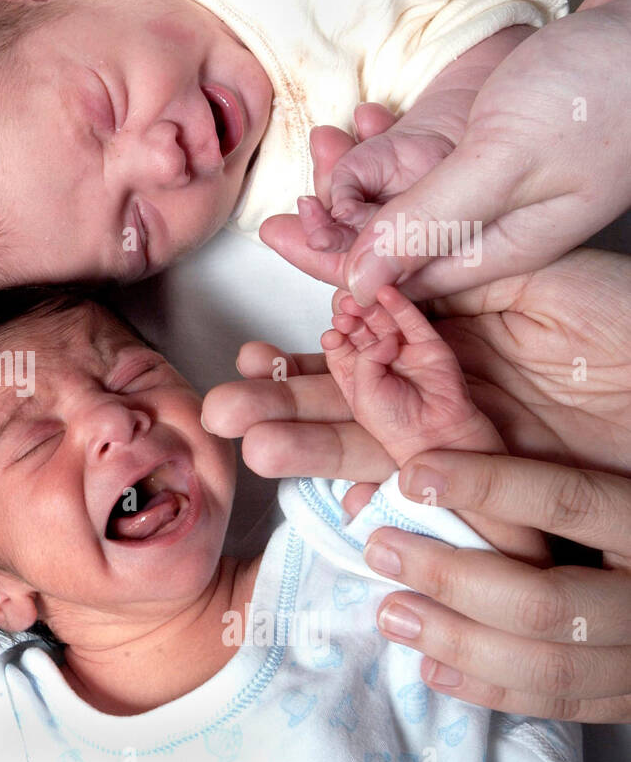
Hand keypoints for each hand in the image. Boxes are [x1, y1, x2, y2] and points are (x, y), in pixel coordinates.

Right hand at [203, 247, 630, 484]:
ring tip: (251, 443)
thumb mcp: (539, 276)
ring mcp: (466, 433)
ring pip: (372, 440)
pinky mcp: (493, 483)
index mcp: (455, 321)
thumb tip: (363, 259)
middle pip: (349, 390)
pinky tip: (341, 502)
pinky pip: (426, 490)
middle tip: (222, 408)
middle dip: (282, 396)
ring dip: (309, 442)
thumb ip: (447, 266)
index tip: (251, 341)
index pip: (363, 320)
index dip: (306, 328)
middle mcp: (449, 380)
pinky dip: (381, 495)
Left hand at [265, 0, 630, 303]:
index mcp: (498, 251)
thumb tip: (358, 282)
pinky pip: (425, 161)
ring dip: (354, 179)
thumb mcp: (503, 163)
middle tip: (277, 215)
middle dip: (333, 227)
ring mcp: (497, 189)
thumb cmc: (604, 92)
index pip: (397, 279)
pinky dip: (387, 145)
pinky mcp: (499, 148)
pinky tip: (362, 125)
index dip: (337, 264)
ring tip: (316, 152)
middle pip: (393, 243)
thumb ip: (430, 222)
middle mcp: (494, 229)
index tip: (283, 241)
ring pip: (403, 200)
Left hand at [322, 286, 499, 466]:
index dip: (336, 336)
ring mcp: (404, 351)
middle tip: (345, 309)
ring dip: (371, 308)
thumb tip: (383, 338)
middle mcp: (379, 360)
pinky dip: (400, 305)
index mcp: (356, 375)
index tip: (333, 333)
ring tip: (360, 298)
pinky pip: (413, 321)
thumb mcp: (362, 394)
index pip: (341, 346)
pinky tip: (387, 293)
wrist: (435, 437)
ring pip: (384, 321)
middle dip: (351, 317)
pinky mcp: (429, 345)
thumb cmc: (397, 426)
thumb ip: (365, 361)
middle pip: (361, 329)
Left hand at [363, 450, 630, 721]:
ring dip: (457, 641)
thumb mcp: (589, 478)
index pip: (569, 503)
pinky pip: (558, 704)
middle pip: (546, 603)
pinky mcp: (628, 697)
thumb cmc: (602, 521)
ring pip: (549, 665)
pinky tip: (430, 665)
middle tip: (382, 550)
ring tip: (392, 613)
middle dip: (451, 579)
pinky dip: (488, 688)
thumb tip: (409, 463)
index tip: (411, 474)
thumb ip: (518, 466)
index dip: (489, 487)